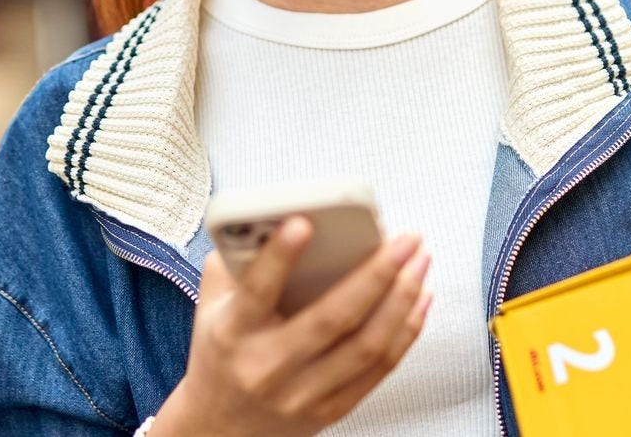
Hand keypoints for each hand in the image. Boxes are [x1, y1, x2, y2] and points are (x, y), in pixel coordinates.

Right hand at [150, 217, 431, 436]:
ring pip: (365, 346)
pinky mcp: (330, 410)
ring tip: (420, 263)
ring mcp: (302, 394)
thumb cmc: (221, 354)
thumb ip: (236, 262)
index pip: (257, 292)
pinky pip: (379, 369)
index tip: (303, 222)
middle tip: (405, 239)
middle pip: (331, 319)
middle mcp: (268, 367)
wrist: (220, 426)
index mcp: (233, 333)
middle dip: (376, 274)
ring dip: (401, 300)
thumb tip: (272, 216)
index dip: (279, 257)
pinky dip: (405, 332)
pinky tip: (418, 300)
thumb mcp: (210, 307)